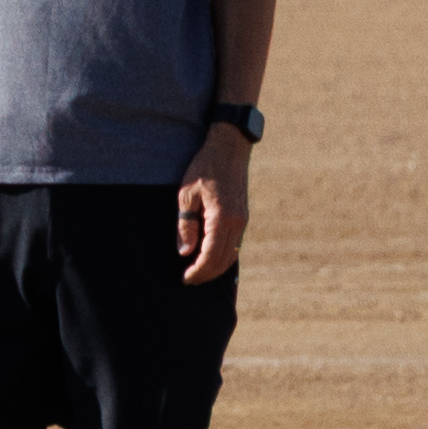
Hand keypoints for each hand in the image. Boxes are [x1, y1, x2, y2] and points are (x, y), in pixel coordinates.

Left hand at [176, 127, 249, 287]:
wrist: (229, 148)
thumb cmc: (204, 167)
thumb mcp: (186, 194)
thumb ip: (185, 225)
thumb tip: (185, 252)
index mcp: (222, 218)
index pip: (210, 256)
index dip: (198, 271)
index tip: (185, 278)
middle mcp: (236, 223)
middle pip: (223, 260)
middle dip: (207, 274)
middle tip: (190, 280)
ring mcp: (242, 220)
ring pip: (232, 254)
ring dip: (216, 267)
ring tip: (199, 273)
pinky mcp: (243, 216)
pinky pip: (235, 244)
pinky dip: (224, 255)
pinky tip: (212, 257)